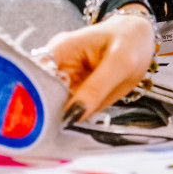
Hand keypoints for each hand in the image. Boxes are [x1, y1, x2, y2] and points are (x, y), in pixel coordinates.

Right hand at [41, 7, 155, 124]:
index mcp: (62, 49)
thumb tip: (72, 116)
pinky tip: (70, 129)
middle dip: (44, 113)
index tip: (35, 122)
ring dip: (56, 119)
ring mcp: (64, 77)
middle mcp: (56, 63)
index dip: (33, 97)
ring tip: (56, 135)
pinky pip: (67, 108)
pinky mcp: (73, 90)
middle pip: (40, 92)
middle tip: (47, 135)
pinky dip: (70, 118)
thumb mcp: (120, 64)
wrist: (139, 38)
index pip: (36, 74)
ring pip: (52, 103)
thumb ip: (96, 89)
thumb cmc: (130, 42)